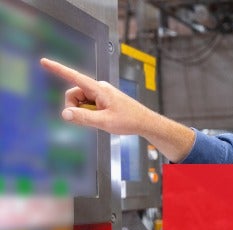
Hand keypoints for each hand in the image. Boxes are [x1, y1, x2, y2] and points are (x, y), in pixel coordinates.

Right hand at [40, 57, 194, 161]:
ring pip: (80, 101)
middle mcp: (98, 87)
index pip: (74, 76)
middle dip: (75, 108)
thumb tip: (65, 114)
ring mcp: (101, 93)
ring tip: (101, 120)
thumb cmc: (129, 120)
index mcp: (98, 89)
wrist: (145, 122)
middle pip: (74, 94)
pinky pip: (88, 104)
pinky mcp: (104, 99)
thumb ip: (83, 118)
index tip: (44, 61)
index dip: (58, 69)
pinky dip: (90, 112)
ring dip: (84, 112)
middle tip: (90, 120)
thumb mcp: (104, 122)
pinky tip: (102, 118)